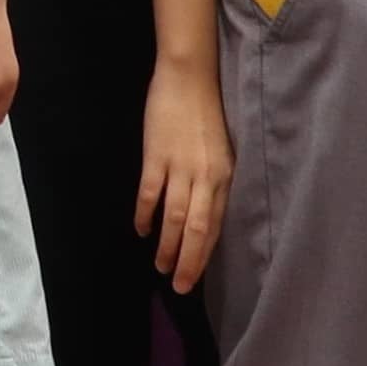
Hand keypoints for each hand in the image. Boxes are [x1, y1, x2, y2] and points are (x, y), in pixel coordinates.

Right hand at [133, 53, 232, 286]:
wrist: (189, 77)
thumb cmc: (208, 112)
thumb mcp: (223, 150)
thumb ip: (216, 181)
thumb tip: (206, 213)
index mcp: (225, 176)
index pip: (216, 226)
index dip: (205, 255)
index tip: (197, 278)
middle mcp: (206, 177)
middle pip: (197, 230)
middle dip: (188, 263)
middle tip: (180, 288)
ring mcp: (180, 167)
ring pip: (174, 219)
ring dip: (167, 246)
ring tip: (160, 267)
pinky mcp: (156, 156)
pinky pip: (149, 194)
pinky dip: (145, 215)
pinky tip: (141, 230)